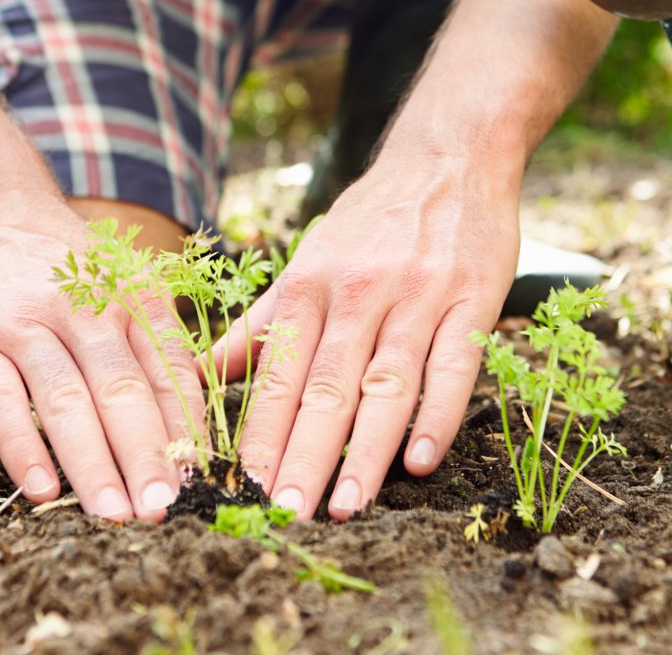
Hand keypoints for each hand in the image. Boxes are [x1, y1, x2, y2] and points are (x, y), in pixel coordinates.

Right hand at [0, 195, 203, 520]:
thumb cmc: (70, 266)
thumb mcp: (126, 283)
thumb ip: (156, 344)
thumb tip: (193, 425)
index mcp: (132, 295)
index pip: (168, 367)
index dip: (185, 426)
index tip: (200, 478)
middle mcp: (83, 308)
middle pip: (121, 389)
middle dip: (146, 454)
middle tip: (163, 507)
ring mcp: (26, 324)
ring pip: (65, 400)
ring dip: (92, 462)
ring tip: (114, 512)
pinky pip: (0, 400)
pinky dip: (22, 447)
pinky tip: (43, 489)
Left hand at [216, 150, 519, 519]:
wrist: (447, 158)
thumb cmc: (370, 221)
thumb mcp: (307, 261)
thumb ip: (261, 323)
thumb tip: (200, 373)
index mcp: (310, 286)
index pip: (279, 373)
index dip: (262, 434)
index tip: (243, 489)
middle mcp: (357, 292)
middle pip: (326, 387)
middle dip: (303, 455)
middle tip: (285, 514)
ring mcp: (417, 297)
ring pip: (386, 383)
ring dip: (366, 451)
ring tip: (346, 506)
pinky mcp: (471, 299)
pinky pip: (453, 365)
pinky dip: (437, 414)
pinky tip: (420, 460)